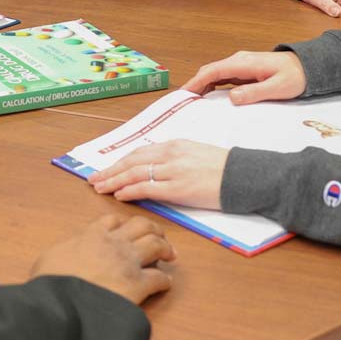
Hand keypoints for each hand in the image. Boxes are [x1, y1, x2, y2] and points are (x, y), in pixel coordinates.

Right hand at [30, 211, 173, 304]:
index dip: (124, 224)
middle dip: (153, 230)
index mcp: (91, 235)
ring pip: (156, 244)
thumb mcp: (50, 258)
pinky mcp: (138, 285)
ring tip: (169, 256)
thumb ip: (66, 251)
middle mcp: (114, 243)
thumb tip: (68, 255)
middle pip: (142, 225)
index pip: (113, 220)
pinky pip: (160, 277)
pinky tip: (164, 284)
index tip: (128, 231)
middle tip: (158, 238)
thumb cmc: (50, 282)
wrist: (61, 303)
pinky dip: (165, 280)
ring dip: (165, 248)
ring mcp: (128, 262)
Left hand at [89, 140, 229, 210]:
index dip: (121, 161)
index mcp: (175, 145)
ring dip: (114, 180)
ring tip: (100, 187)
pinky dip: (130, 190)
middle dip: (110, 170)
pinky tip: (119, 194)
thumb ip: (176, 159)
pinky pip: (147, 188)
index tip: (107, 167)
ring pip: (134, 173)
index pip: (140, 152)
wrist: (246, 175)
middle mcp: (171, 154)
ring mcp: (173, 170)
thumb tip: (158, 169)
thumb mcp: (198, 154)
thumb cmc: (227, 168)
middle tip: (94, 178)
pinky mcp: (178, 188)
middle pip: (132, 161)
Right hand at [179, 49, 305, 104]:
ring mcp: (240, 65)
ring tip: (192, 101)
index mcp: (243, 63)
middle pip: (209, 72)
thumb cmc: (296, 76)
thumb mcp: (278, 87)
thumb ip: (254, 92)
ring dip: (202, 86)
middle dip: (194, 85)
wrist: (309, 66)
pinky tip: (209, 97)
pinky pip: (223, 78)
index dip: (195, 82)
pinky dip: (212, 86)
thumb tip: (232, 98)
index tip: (183, 94)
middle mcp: (238, 61)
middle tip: (182, 102)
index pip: (212, 71)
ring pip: (214, 74)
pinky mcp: (244, 71)